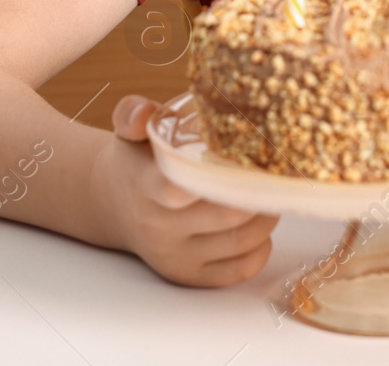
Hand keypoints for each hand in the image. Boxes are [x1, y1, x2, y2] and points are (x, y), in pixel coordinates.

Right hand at [90, 93, 279, 287]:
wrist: (114, 206)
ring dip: (268, 217)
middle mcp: (159, 227)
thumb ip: (131, 114)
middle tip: (274, 171)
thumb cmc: (134, 162)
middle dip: (258, 192)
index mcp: (145, 187)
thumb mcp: (128, 132)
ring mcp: (176, 256)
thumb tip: (143, 111)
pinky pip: (240, 270)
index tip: (241, 159)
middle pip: (226, 215)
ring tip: (270, 194)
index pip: (175, 189)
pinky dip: (261, 248)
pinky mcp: (190, 277)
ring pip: (241, 241)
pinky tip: (261, 227)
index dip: (210, 177)